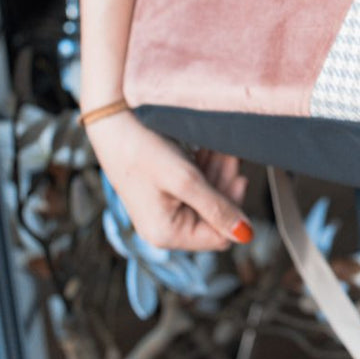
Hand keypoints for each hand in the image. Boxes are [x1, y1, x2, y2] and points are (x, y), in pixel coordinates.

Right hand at [87, 111, 252, 250]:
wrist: (114, 120)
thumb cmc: (143, 150)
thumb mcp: (186, 180)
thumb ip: (218, 208)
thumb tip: (246, 234)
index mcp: (167, 234)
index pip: (219, 237)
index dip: (234, 210)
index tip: (240, 178)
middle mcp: (164, 228)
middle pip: (214, 217)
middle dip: (225, 186)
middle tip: (230, 156)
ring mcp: (164, 210)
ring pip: (208, 198)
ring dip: (218, 173)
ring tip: (220, 148)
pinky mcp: (165, 192)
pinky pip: (195, 187)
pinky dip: (205, 169)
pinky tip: (207, 150)